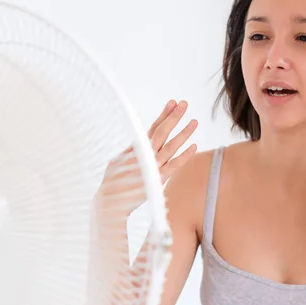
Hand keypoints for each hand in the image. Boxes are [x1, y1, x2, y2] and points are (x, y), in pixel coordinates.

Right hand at [96, 100, 197, 216]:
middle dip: (173, 117)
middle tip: (184, 103)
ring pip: (170, 146)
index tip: (173, 102)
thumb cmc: (114, 180)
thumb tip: (139, 141)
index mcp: (136, 148)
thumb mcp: (119, 160)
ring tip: (194, 121)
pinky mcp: (157, 180)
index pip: (153, 127)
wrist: (111, 201)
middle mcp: (144, 155)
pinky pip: (174, 166)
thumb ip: (132, 151)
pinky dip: (184, 156)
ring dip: (183, 133)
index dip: (164, 115)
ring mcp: (152, 167)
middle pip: (162, 132)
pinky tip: (194, 146)